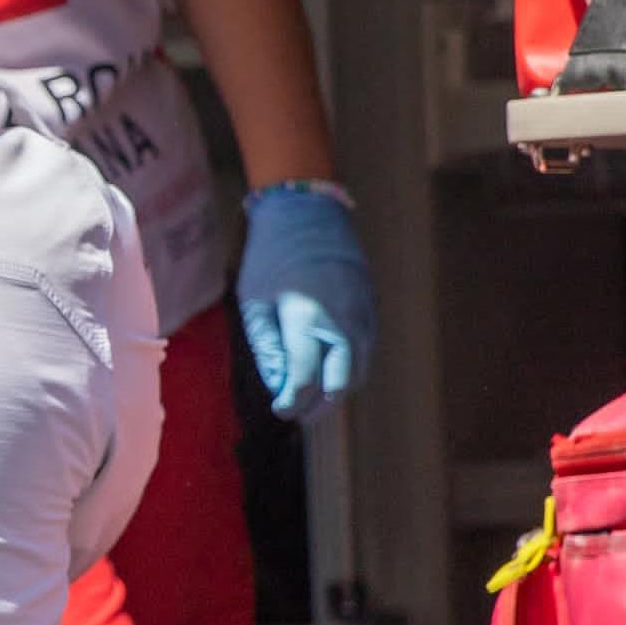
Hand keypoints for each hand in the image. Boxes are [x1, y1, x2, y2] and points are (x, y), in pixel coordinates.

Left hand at [237, 181, 374, 419]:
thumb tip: (279, 386)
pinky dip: (349, 364)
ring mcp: (362, 312)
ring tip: (313, 394)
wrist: (307, 211)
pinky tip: (328, 365)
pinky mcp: (372, 305)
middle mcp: (342, 319)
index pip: (305, 379)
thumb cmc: (271, 255)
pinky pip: (366, 348)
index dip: (292, 403)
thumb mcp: (254, 300)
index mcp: (306, 317)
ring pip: (359, 369)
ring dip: (337, 387)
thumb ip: (267, 347)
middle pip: (341, 383)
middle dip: (320, 406)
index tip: (280, 411)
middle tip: (300, 413)